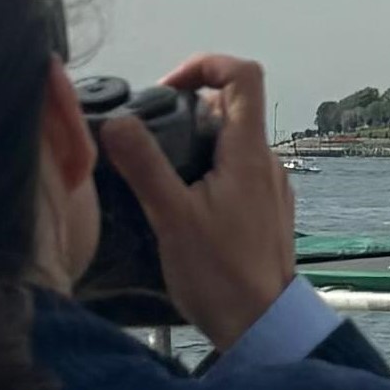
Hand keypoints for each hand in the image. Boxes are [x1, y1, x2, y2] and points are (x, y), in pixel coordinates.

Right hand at [99, 54, 296, 350]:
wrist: (261, 324)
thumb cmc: (220, 273)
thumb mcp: (171, 217)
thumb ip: (145, 166)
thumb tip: (119, 122)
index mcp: (249, 152)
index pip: (244, 75)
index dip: (206, 64)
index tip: (166, 88)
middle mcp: (267, 161)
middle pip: (234, 107)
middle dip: (189, 108)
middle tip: (148, 135)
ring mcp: (270, 186)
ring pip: (234, 142)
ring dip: (196, 142)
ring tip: (157, 171)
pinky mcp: (265, 210)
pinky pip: (237, 172)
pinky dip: (208, 170)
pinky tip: (180, 201)